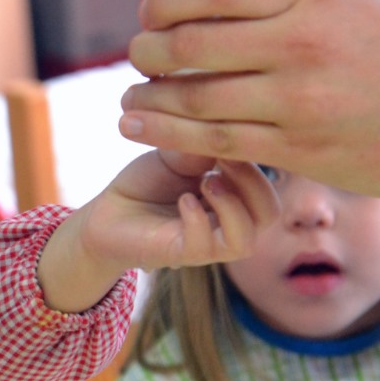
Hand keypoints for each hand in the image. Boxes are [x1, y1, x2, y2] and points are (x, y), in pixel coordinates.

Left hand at [37, 150, 278, 312]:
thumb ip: (205, 143)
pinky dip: (199, 220)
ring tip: (207, 182)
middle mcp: (229, 221)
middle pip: (269, 213)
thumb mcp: (179, 152)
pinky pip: (207, 246)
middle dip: (254, 182)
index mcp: (237, 195)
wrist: (107, 210)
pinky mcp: (182, 254)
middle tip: (223, 160)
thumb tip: (230, 126)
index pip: (272, 182)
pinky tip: (183, 201)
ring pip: (246, 239)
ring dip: (232, 206)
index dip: (261, 157)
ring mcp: (208, 241)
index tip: (235, 132)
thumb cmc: (149, 181)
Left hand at [118, 0, 379, 204]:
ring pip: (194, 98)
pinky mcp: (297, 148)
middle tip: (138, 55)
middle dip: (147, 50)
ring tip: (129, 101)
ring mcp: (296, 100)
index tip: (150, 11)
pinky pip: (216, 141)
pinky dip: (170, 135)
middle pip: (190, 44)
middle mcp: (299, 42)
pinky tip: (143, 130)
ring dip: (148, 100)